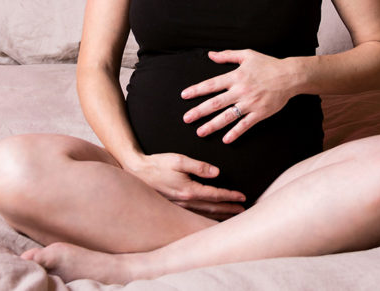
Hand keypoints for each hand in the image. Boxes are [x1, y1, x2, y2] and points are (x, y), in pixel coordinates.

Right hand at [127, 152, 245, 218]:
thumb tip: (217, 172)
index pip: (215, 194)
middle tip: (243, 210)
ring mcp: (179, 207)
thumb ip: (199, 166)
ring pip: (204, 215)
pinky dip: (206, 219)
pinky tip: (211, 219)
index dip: (230, 196)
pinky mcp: (173, 208)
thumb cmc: (157, 164)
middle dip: (230, 209)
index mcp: (189, 190)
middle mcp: (185, 202)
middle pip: (213, 208)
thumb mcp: (178, 160)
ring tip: (232, 216)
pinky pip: (194, 216)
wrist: (136, 171)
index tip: (242, 196)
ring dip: (220, 216)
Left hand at [181, 49, 297, 143]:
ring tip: (200, 132)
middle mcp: (240, 91)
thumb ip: (227, 55)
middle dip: (199, 111)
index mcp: (235, 77)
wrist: (290, 76)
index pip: (211, 85)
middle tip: (186, 118)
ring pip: (227, 116)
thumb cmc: (268, 64)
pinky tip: (226, 140)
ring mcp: (250, 103)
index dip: (196, 90)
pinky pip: (245, 125)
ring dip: (213, 125)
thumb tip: (210, 55)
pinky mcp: (260, 113)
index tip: (184, 96)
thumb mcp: (247, 55)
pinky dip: (235, 132)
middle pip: (215, 103)